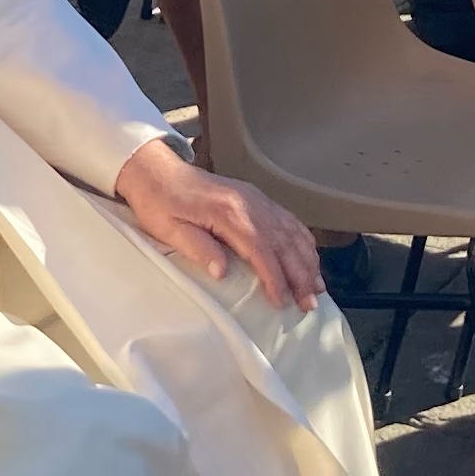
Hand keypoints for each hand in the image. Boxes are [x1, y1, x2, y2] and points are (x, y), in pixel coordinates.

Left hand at [115, 137, 319, 309]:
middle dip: (300, 275)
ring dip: (307, 261)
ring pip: (291, 232)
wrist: (157, 171)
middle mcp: (249, 204)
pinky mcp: (256, 198)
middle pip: (283, 242)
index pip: (260, 249)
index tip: (282, 301)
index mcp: (227, 212)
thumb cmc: (159, 202)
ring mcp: (256, 199)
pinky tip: (310, 258)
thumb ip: (199, 249)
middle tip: (309, 304)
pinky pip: (288, 220)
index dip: (274, 277)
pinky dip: (303, 241)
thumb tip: (223, 272)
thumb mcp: (169, 229)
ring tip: (316, 288)